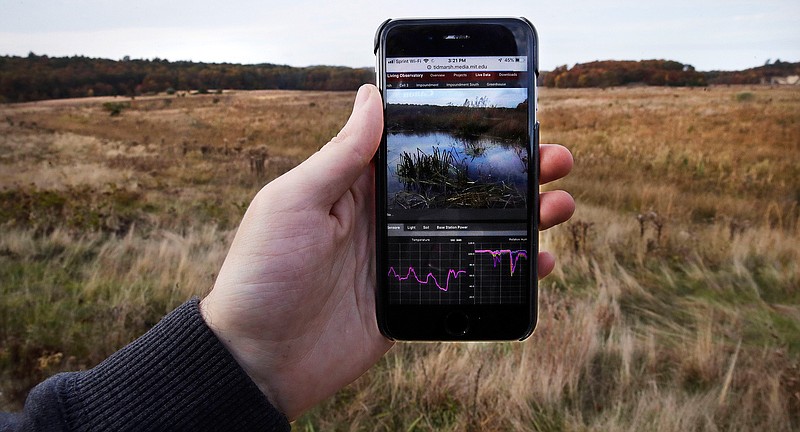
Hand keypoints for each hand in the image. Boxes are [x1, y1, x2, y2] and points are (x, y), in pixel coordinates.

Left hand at [200, 84, 573, 419]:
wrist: (257, 360)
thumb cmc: (264, 274)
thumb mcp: (295, 202)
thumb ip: (340, 156)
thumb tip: (371, 97)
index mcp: (357, 188)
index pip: (423, 152)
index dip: (467, 138)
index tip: (512, 126)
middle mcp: (385, 220)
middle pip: (459, 190)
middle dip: (509, 175)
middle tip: (554, 162)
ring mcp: (401, 262)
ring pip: (473, 232)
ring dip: (519, 219)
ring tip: (558, 208)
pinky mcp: (411, 301)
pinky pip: (467, 282)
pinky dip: (504, 273)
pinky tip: (536, 265)